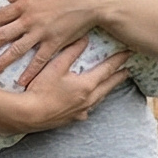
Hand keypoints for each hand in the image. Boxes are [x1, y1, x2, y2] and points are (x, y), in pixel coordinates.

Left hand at [0, 0, 123, 78]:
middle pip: (1, 35)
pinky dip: (30, 71)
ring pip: (16, 50)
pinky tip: (21, 81)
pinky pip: (39, 60)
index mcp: (24, 5)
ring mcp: (40, 33)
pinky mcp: (53, 43)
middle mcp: (28, 20)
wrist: (89, 0)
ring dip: (0, 61)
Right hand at [7, 44, 129, 131]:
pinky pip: (87, 110)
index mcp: (87, 85)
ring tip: (111, 84)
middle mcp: (88, 100)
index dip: (118, 60)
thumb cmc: (40, 89)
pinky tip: (88, 103)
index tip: (129, 54)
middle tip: (127, 71)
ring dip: (106, 90)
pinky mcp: (72, 119)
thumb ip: (71, 52)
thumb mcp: (55, 66)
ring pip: (99, 99)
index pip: (108, 70)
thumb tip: (84, 38)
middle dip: (118, 77)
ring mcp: (81, 111)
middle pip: (108, 86)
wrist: (28, 115)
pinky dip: (92, 103)